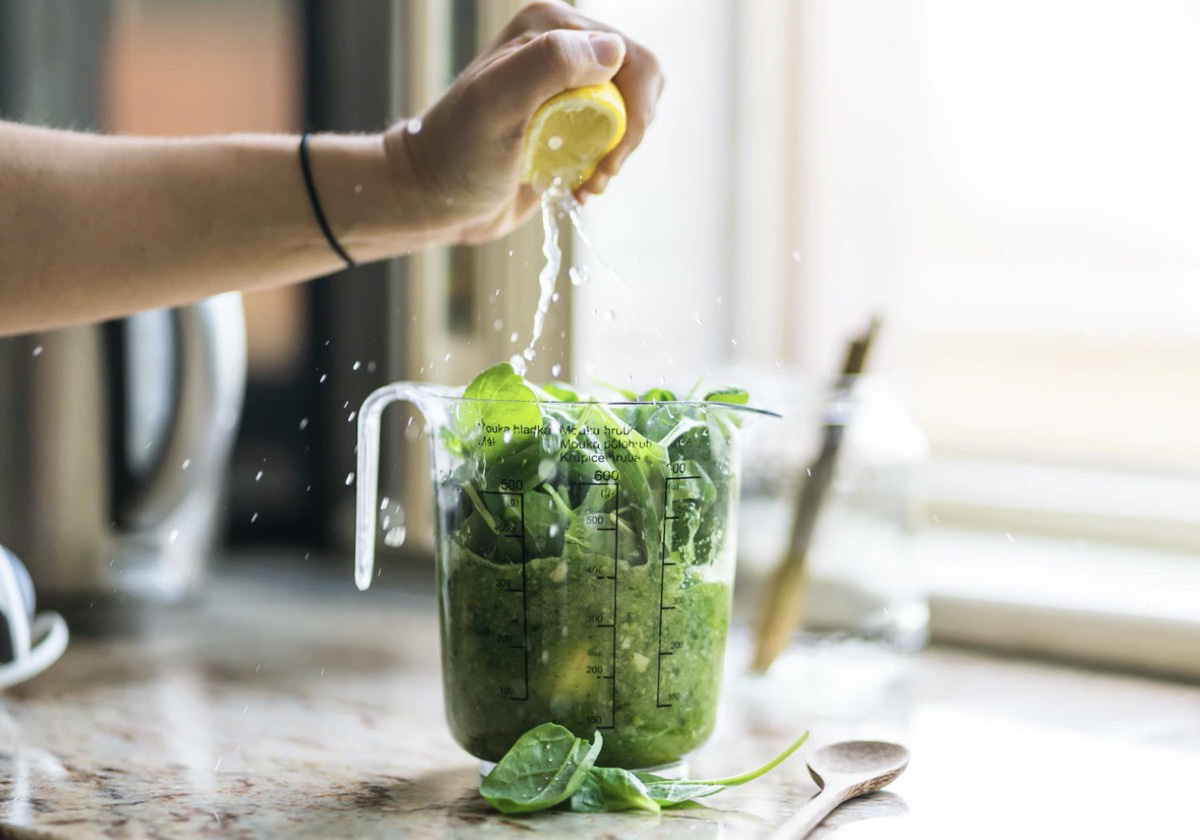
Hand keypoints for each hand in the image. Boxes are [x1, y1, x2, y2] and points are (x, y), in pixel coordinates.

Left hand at [382, 0, 663, 244]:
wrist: (432, 199)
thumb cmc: (457, 152)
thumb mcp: (497, 102)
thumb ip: (551, 64)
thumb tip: (614, 50)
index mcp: (550, 27)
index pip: (630, 57)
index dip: (632, 111)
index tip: (606, 157)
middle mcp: (562, 49)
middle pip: (639, 84)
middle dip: (630, 134)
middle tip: (600, 172)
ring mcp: (566, 89)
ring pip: (630, 114)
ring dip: (617, 155)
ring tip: (588, 182)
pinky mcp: (567, 126)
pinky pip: (611, 139)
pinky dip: (604, 169)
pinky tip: (579, 188)